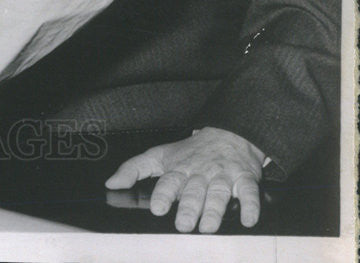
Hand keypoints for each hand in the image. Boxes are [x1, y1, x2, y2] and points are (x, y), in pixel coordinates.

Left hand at [104, 127, 264, 232]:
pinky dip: (250, 205)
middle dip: (189, 208)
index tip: (158, 208)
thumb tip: (110, 183)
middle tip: (183, 225)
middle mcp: (200, 173)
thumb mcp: (158, 155)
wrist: (227, 134)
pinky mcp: (245, 179)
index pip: (169, 182)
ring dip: (214, 210)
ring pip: (219, 193)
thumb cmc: (189, 152)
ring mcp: (223, 176)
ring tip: (208, 227)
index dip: (164, 195)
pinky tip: (248, 219)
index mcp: (179, 169)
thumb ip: (133, 169)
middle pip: (194, 191)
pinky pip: (249, 192)